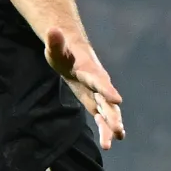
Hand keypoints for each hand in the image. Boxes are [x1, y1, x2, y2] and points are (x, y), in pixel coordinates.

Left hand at [46, 27, 125, 147]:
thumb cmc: (62, 51)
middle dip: (113, 115)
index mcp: (89, 70)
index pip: (98, 81)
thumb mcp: (55, 46)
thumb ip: (55, 40)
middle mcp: (98, 83)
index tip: (117, 99)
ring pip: (108, 111)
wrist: (73, 54)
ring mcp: (98, 94)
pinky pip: (103, 117)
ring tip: (116, 139)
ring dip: (112, 125)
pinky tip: (114, 141)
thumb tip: (52, 29)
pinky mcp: (95, 103)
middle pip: (107, 101)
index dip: (107, 90)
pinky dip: (107, 128)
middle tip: (117, 129)